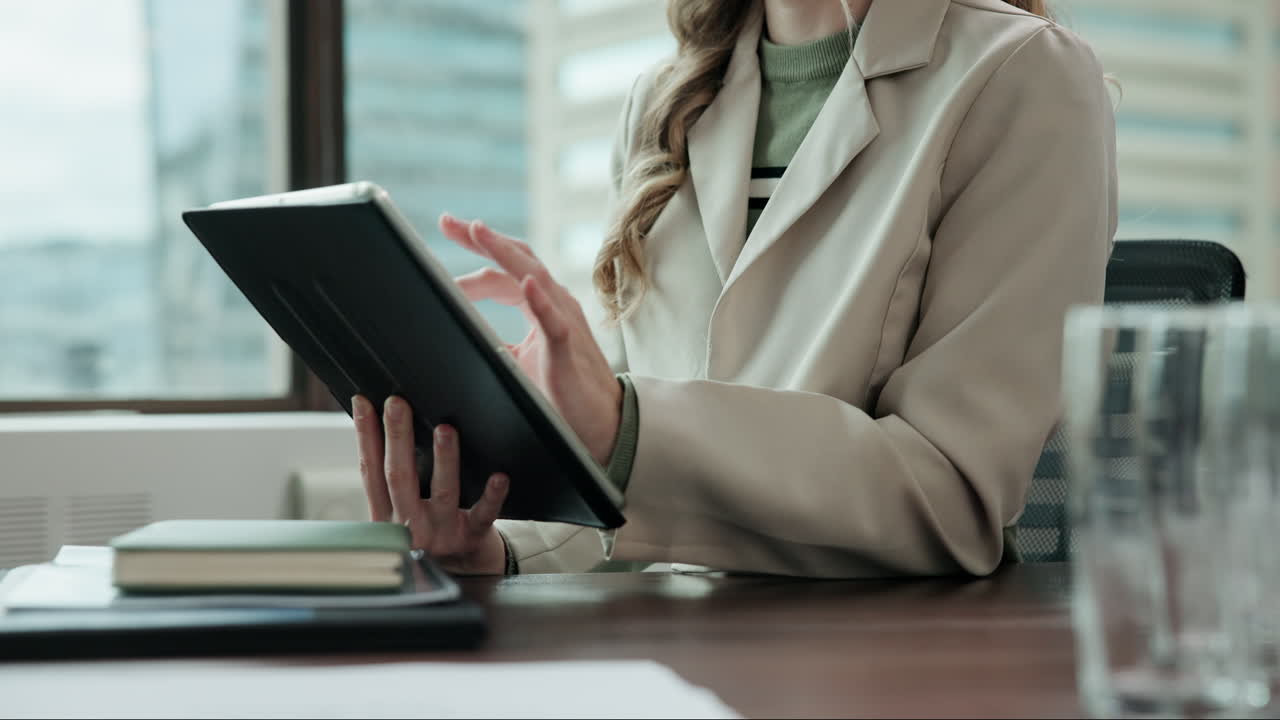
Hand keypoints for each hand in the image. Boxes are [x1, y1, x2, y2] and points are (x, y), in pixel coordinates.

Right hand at [352, 394, 507, 574]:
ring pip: (442, 493)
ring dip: (444, 459)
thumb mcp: (401, 513)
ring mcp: (441, 534)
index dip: (365, 436)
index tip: (363, 402)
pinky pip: (483, 515)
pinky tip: (499, 476)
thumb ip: (395, 481)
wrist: (460, 573)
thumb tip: (391, 426)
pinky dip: (491, 496)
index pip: (371, 471)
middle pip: (400, 477)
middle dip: (397, 437)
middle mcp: (409, 525)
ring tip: (445, 430)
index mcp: (387, 515)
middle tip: (397, 403)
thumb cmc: (430, 531)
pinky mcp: (472, 539)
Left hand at [442, 213, 622, 464]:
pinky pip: (554, 320)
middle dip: (481, 239)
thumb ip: (494, 341)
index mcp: (540, 304)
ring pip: (533, 276)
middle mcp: (554, 302)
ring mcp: (563, 320)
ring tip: (478, 231)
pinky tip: (527, 284)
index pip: (504, 268)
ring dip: (504, 253)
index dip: (477, 250)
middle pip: (516, 258)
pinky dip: (541, 300)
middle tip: (448, 221)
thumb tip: (458, 337)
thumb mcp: (516, 360)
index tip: (447, 229)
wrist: (600, 423)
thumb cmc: (561, 391)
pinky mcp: (568, 347)